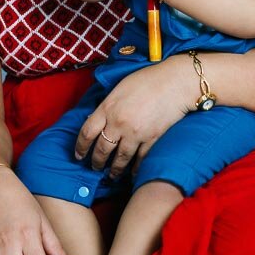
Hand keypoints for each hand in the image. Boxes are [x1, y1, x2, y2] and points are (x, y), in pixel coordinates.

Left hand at [74, 56, 199, 178]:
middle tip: (95, 168)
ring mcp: (136, 133)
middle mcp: (119, 123)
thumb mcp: (120, 88)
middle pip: (102, 149)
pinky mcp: (152, 139)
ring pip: (120, 159)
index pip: (87, 132)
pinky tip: (132, 173)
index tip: (79, 155)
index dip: (81, 147)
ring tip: (112, 175)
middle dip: (97, 162)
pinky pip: (140, 159)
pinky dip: (135, 168)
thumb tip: (99, 119)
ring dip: (114, 169)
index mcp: (108, 107)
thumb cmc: (148, 79)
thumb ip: (108, 105)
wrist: (175, 82)